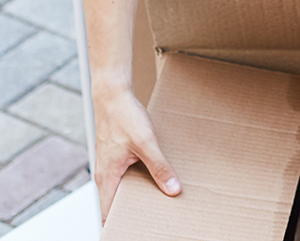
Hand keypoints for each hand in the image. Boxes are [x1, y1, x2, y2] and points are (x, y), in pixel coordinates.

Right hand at [93, 85, 179, 221]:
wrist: (113, 94)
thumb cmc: (125, 117)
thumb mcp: (146, 143)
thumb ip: (159, 167)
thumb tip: (173, 190)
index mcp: (107, 178)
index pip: (107, 214)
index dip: (118, 225)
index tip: (134, 230)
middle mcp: (105, 174)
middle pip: (116, 202)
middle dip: (132, 210)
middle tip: (152, 216)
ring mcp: (109, 164)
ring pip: (122, 187)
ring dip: (137, 191)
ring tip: (157, 196)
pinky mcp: (115, 154)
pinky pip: (125, 173)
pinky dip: (138, 177)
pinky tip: (154, 172)